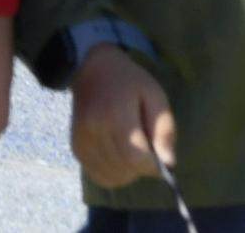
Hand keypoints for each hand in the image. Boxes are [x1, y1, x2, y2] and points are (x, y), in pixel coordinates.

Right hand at [69, 40, 179, 190]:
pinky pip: (97, 174)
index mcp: (115, 114)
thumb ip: (164, 130)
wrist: (93, 68)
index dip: (152, 166)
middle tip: (147, 152)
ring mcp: (82, 139)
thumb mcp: (155, 97)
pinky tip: (119, 159)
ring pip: (111, 176)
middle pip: (124, 168)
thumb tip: (168, 163)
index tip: (160, 159)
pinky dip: (113, 174)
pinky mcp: (76, 146)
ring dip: (128, 173)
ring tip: (133, 153)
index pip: (134, 157)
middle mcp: (94, 128)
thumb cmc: (130, 82)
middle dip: (141, 169)